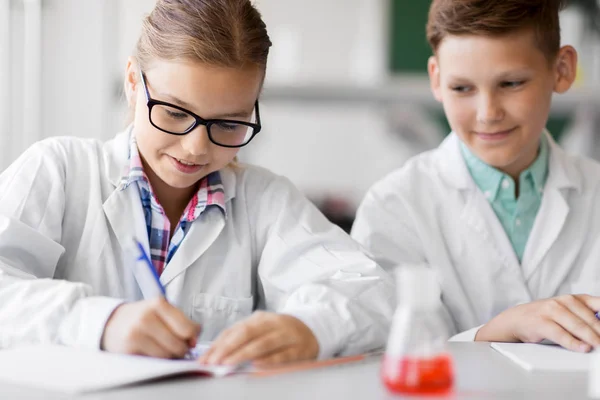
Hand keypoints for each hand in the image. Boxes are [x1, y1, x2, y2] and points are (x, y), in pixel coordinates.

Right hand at [101, 297, 200, 357]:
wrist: (112, 323)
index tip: (192, 338)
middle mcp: (146, 316)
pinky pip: (154, 360)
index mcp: (158, 303)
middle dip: (183, 348)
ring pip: (167, 354)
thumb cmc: (143, 317)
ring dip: (171, 355)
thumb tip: (193, 342)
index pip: (187, 327)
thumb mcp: (160, 311)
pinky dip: (158, 359)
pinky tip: (154, 351)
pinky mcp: (129, 347)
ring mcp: (136, 332)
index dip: (193, 337)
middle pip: (178, 343)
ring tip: (165, 347)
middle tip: (179, 346)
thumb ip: (180, 322)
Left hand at [198, 312, 318, 366]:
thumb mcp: (260, 330)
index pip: (234, 330)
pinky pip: (282, 355)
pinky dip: (268, 360)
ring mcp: (287, 335)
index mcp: (259, 318)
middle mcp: (272, 323)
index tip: (204, 358)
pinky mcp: (299, 348)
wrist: (312, 329)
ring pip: (262, 343)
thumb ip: (241, 339)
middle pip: (246, 333)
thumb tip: (214, 354)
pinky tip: (256, 365)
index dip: (218, 344)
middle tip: (213, 362)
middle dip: (227, 348)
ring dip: (243, 354)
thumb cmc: (279, 333)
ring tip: (227, 365)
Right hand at [476, 294, 599, 351]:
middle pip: (590, 318)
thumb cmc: (545, 317)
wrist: (517, 319)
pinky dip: (573, 343)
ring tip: (599, 346)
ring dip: (591, 338)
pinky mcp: (541, 322)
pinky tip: (583, 348)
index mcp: (574, 298)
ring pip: (577, 326)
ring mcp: (551, 310)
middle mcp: (563, 301)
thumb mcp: (568, 312)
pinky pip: (560, 334)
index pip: (598, 304)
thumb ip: (586, 317)